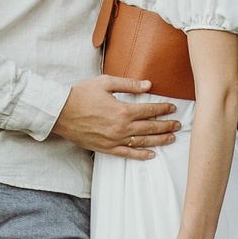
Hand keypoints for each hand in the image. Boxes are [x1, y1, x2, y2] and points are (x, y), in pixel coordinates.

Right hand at [54, 75, 177, 159]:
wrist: (59, 112)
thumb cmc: (80, 94)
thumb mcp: (105, 82)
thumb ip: (128, 84)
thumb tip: (148, 85)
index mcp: (123, 109)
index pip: (150, 110)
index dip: (163, 108)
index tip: (173, 108)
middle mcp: (121, 127)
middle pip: (150, 127)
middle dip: (166, 125)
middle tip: (178, 125)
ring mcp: (114, 139)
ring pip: (143, 141)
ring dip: (159, 140)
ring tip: (172, 139)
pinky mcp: (106, 148)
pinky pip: (127, 154)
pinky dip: (140, 155)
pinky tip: (151, 155)